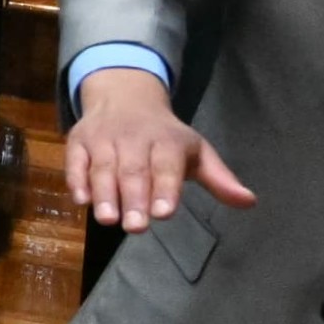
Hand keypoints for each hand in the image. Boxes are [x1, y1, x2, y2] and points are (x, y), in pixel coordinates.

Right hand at [65, 64, 255, 231]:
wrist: (124, 97)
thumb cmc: (165, 136)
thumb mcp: (195, 152)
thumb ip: (219, 179)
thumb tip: (249, 202)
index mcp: (167, 141)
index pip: (166, 166)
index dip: (165, 189)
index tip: (164, 214)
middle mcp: (134, 137)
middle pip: (133, 169)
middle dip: (133, 198)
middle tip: (136, 227)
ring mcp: (103, 138)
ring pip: (102, 166)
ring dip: (104, 193)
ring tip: (107, 219)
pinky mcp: (78, 141)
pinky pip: (74, 160)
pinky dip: (76, 179)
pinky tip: (81, 200)